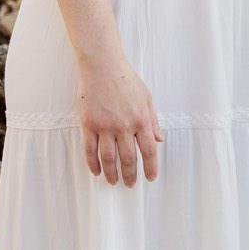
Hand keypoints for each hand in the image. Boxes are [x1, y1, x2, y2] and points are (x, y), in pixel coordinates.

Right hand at [75, 54, 163, 186]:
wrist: (102, 65)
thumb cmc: (126, 78)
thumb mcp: (147, 97)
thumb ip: (153, 120)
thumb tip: (159, 140)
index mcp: (141, 119)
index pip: (149, 151)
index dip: (150, 167)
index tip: (150, 178)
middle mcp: (124, 125)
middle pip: (129, 158)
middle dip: (130, 175)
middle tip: (130, 185)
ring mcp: (105, 126)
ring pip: (109, 158)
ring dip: (112, 174)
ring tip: (113, 181)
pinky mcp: (89, 123)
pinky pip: (90, 149)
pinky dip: (93, 163)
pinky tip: (96, 171)